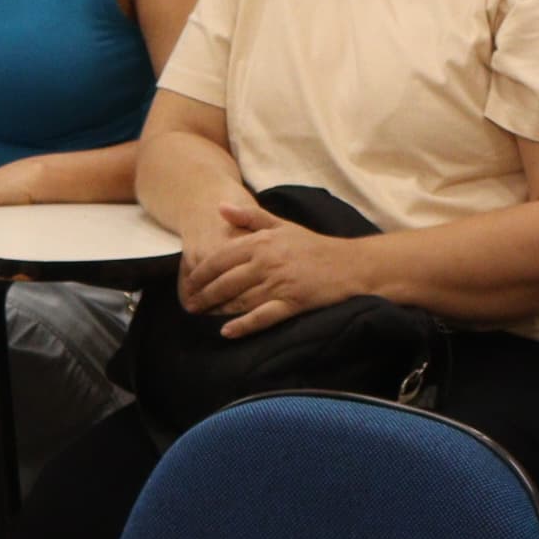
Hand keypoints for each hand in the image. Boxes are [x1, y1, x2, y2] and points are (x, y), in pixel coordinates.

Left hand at [183, 202, 383, 337]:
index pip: (221, 258)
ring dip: (218, 310)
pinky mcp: (292, 303)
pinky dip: (243, 325)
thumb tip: (220, 207)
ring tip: (202, 316)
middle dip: (204, 295)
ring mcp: (280, 284)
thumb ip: (250, 216)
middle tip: (190, 304)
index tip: (188, 282)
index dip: (201, 272)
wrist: (349, 265)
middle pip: (226, 282)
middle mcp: (268, 262)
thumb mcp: (282, 225)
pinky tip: (227, 331)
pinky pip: (262, 316)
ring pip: (240, 300)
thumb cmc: (313, 246)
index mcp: (263, 242)